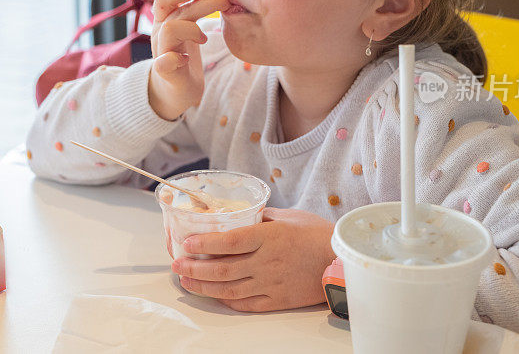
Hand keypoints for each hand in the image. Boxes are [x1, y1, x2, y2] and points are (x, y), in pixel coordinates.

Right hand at [148, 0, 229, 120]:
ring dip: (192, 28)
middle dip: (199, 3)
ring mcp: (161, 53)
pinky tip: (186, 58)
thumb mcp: (186, 25)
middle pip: (172, 10)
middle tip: (225, 1)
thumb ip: (188, 3)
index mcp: (164, 22)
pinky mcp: (166, 72)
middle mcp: (159, 34)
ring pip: (169, 30)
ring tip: (206, 37)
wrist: (174, 91)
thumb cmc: (182, 55)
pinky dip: (173, 58)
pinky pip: (163, 62)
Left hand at [171, 208, 335, 311]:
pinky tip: (213, 294)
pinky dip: (226, 300)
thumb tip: (239, 214)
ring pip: (229, 289)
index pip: (229, 241)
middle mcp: (267, 261)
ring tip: (186, 281)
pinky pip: (246, 304)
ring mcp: (271, 283)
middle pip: (222, 268)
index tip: (186, 243)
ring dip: (203, 286)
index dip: (204, 243)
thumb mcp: (288, 216)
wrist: (342, 261)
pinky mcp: (277, 300)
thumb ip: (261, 217)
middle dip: (194, 267)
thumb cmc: (317, 234)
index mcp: (269, 237)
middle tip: (176, 264)